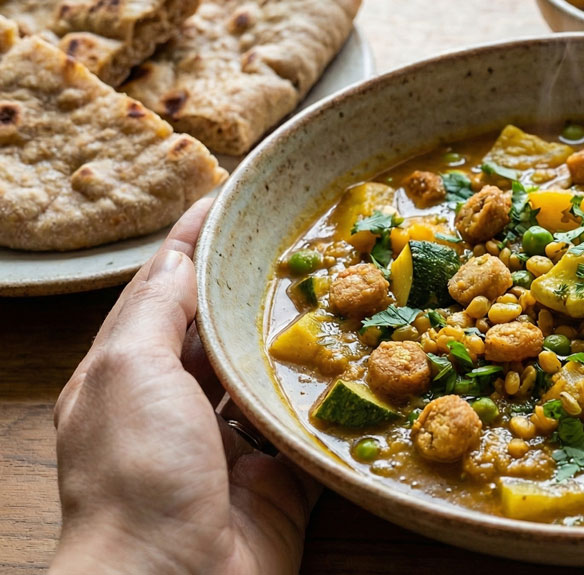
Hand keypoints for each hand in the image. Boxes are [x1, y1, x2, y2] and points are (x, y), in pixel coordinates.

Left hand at [50, 199, 320, 574]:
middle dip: (258, 285)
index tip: (236, 197)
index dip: (196, 242)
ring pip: (269, 374)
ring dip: (300, 340)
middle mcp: (178, 405)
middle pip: (222, 328)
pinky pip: (310, 427)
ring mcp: (230, 443)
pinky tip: (364, 363)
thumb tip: (178, 256)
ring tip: (347, 288)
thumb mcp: (128, 372)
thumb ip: (156, 312)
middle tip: (310, 238)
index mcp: (129, 375)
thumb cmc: (137, 472)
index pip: (165, 289)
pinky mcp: (279, 477)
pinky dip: (333, 401)